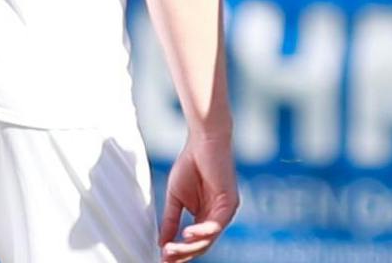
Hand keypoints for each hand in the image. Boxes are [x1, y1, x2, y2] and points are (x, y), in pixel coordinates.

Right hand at [160, 130, 237, 259]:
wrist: (203, 141)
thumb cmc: (191, 164)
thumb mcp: (175, 197)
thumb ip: (171, 219)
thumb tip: (162, 241)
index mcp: (205, 217)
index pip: (194, 242)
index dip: (179, 252)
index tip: (162, 258)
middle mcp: (217, 218)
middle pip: (201, 245)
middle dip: (182, 254)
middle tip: (165, 257)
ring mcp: (225, 212)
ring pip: (209, 239)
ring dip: (190, 247)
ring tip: (171, 250)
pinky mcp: (230, 203)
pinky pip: (216, 224)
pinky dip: (202, 231)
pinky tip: (187, 233)